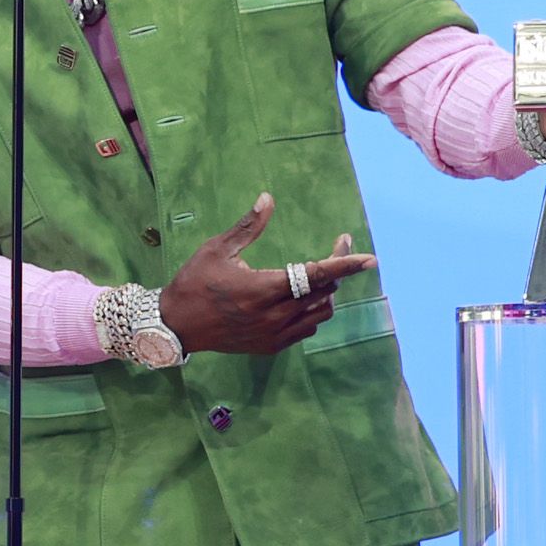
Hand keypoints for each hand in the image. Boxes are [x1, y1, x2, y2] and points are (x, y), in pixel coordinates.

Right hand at [164, 195, 375, 356]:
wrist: (175, 325)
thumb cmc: (194, 281)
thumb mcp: (217, 249)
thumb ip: (248, 226)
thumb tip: (268, 198)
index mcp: (263, 288)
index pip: (316, 274)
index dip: (345, 264)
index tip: (370, 259)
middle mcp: (274, 315)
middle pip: (324, 293)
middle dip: (337, 269)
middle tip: (339, 247)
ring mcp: (274, 335)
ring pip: (320, 313)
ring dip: (326, 293)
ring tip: (319, 274)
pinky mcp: (271, 347)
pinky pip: (306, 329)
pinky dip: (312, 312)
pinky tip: (302, 298)